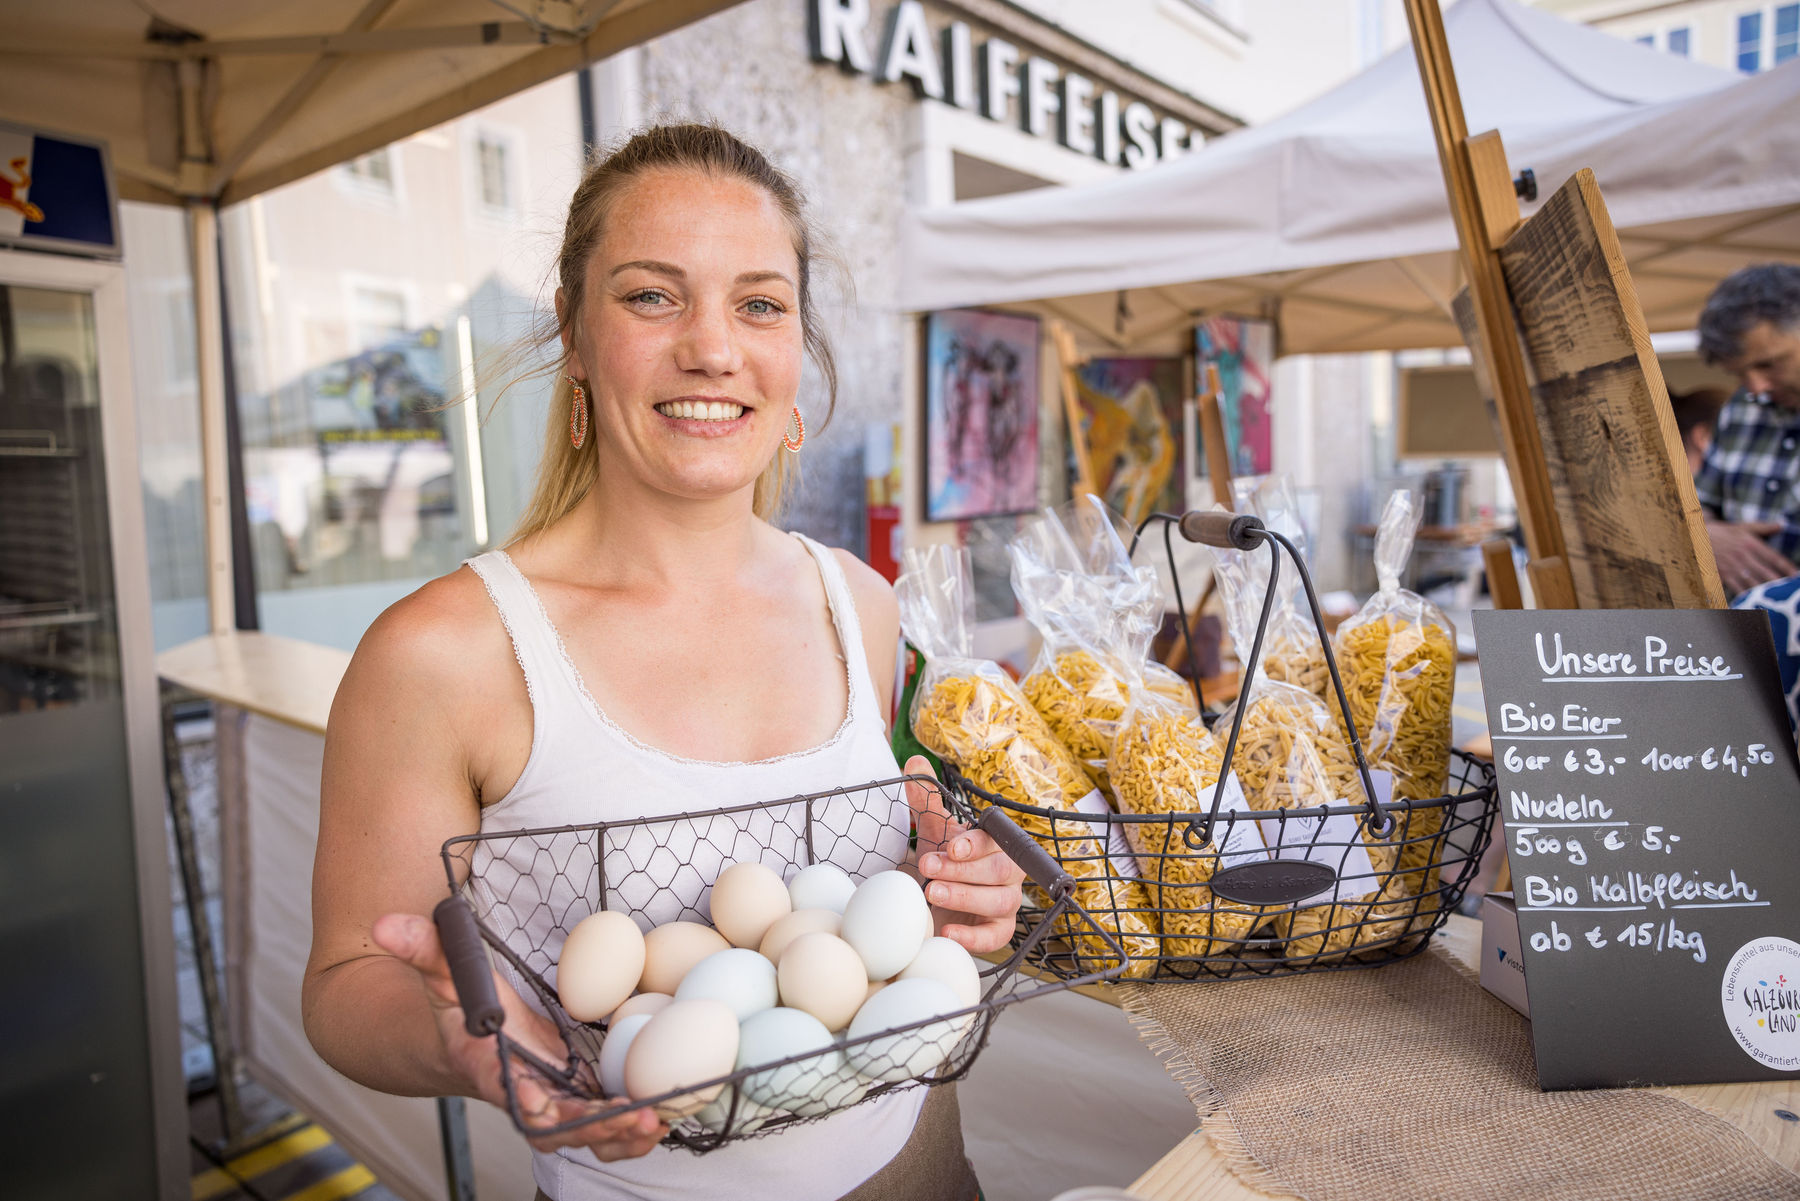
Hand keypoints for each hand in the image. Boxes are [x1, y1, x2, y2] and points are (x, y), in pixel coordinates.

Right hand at [371, 913, 666, 1161]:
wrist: (471, 1038)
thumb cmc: (461, 1007)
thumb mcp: (443, 972)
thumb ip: (424, 948)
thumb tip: (386, 924)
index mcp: (488, 1066)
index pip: (502, 1088)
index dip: (522, 1097)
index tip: (540, 1101)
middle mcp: (522, 1093)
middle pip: (552, 1126)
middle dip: (588, 1126)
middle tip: (626, 1116)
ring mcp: (553, 1103)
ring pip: (582, 1134)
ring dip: (618, 1134)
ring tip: (653, 1123)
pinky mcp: (577, 1100)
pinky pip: (603, 1126)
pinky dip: (630, 1130)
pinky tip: (662, 1121)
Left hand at [903, 755, 1025, 953]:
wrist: (938, 900)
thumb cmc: (944, 862)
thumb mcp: (932, 831)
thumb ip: (926, 799)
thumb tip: (914, 763)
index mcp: (995, 843)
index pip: (996, 840)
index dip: (976, 844)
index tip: (950, 847)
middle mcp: (1008, 871)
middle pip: (1000, 870)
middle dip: (963, 870)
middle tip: (928, 869)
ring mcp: (1006, 902)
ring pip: (1001, 901)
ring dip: (966, 897)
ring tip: (932, 893)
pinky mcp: (999, 930)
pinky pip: (998, 936)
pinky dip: (975, 937)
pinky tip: (949, 932)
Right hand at [1705, 519, 1793, 595]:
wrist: (1694, 537)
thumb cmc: (1721, 533)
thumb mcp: (1742, 527)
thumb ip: (1763, 527)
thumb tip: (1781, 525)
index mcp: (1750, 543)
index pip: (1774, 558)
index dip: (1787, 568)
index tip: (1796, 576)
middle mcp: (1743, 555)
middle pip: (1766, 572)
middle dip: (1779, 582)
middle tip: (1789, 590)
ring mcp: (1732, 567)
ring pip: (1753, 582)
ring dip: (1765, 591)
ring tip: (1776, 598)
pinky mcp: (1722, 575)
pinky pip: (1737, 588)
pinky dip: (1746, 596)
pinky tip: (1754, 601)